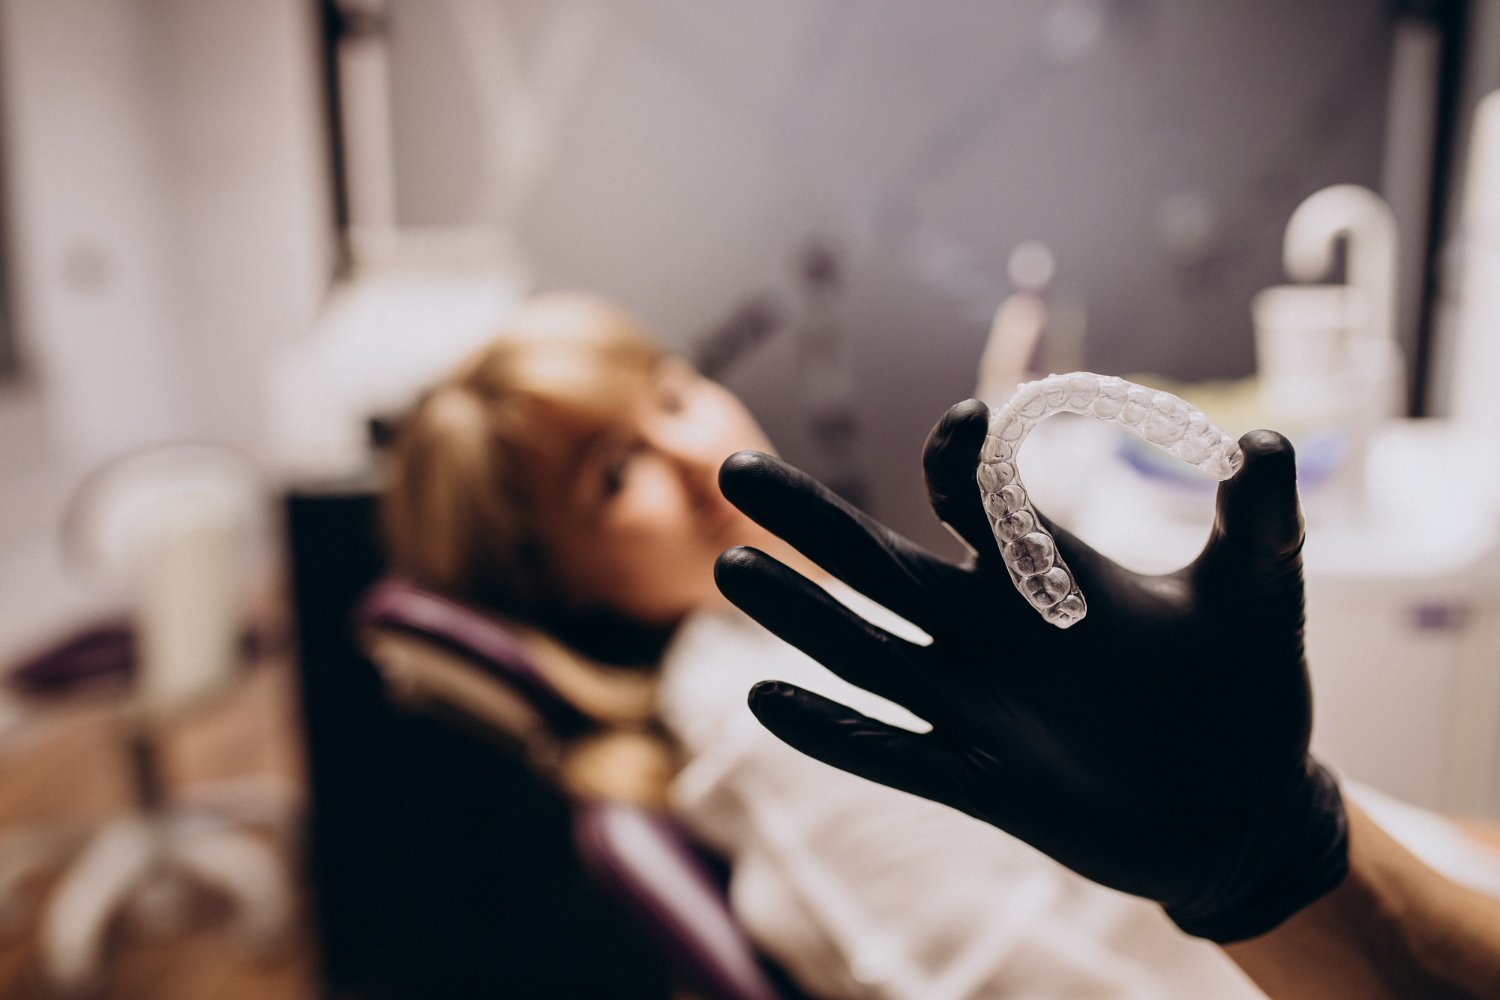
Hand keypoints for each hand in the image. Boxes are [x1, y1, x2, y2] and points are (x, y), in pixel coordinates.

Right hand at [714, 399, 1346, 942]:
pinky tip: (767, 699)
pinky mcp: (978, 781)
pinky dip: (833, 732)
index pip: (973, 502)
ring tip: (732, 571)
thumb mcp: (1258, 595)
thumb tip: (1269, 441)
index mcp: (1042, 574)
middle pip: (878, 567)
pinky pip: (891, 752)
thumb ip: (1261, 521)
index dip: (958, 459)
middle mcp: (989, 633)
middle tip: (736, 468)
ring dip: (802, 617)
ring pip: (866, 654)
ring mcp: (974, 707)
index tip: (968, 422)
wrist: (1239, 811)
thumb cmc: (1246, 689)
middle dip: (809, 519)